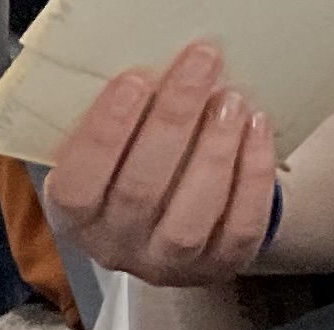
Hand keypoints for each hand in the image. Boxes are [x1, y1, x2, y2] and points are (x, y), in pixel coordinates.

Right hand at [44, 42, 279, 288]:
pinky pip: (238, 226)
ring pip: (188, 220)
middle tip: (201, 62)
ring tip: (231, 99)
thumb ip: (118, 122)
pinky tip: (256, 126)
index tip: (135, 80)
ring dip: (213, 150)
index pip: (77, 186)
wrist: (187, 211)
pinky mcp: (220, 264)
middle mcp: (116, 247)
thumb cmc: (143, 167)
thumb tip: (148, 66)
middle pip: (139, 192)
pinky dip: (252, 173)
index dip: (104, 134)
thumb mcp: (115, 148)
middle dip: (173, 119)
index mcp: (78, 215)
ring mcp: (168, 262)